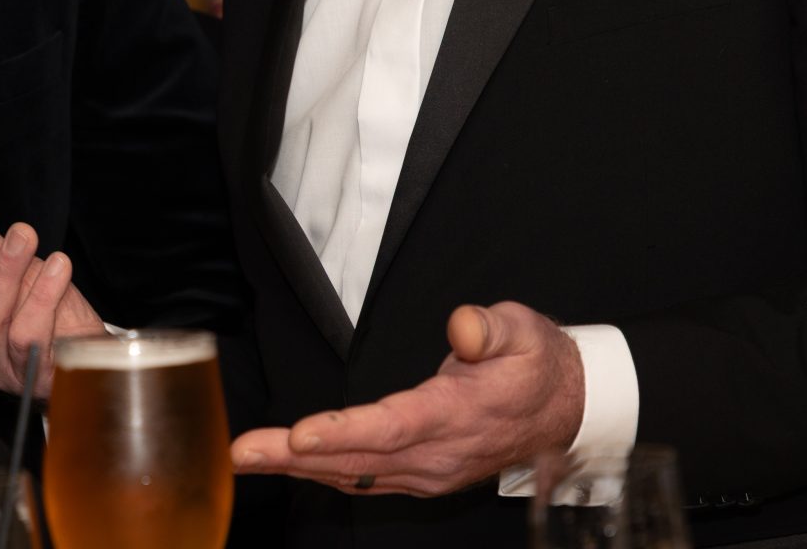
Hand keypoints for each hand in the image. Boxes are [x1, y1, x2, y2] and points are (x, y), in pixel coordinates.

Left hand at [230, 301, 584, 496]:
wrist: (567, 409)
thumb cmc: (536, 363)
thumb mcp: (524, 329)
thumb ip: (490, 327)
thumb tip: (462, 327)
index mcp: (459, 414)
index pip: (393, 427)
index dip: (344, 433)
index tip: (298, 435)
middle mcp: (439, 453)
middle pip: (358, 459)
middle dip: (292, 458)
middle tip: (240, 452)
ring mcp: (429, 471)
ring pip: (354, 476)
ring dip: (296, 470)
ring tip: (245, 457)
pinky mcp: (421, 475)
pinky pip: (364, 480)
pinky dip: (322, 475)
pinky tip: (288, 466)